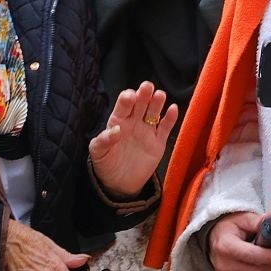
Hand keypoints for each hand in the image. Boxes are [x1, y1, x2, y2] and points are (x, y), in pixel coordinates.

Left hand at [89, 82, 177, 198]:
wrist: (119, 184)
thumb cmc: (106, 163)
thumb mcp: (97, 152)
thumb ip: (104, 140)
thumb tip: (116, 130)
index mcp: (118, 121)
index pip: (123, 106)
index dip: (127, 99)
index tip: (130, 97)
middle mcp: (134, 122)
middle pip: (140, 104)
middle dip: (144, 94)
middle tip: (147, 87)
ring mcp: (147, 131)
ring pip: (154, 113)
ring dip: (157, 103)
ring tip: (160, 95)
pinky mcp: (158, 143)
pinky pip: (165, 128)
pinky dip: (170, 118)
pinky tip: (173, 108)